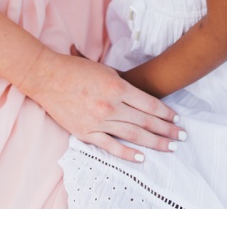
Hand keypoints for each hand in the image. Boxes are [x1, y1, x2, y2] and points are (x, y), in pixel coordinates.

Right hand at [21, 50, 182, 161]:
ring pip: (133, 135)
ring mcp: (98, 120)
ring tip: (169, 147)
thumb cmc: (74, 69)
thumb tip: (142, 98)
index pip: (151, 105)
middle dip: (167, 130)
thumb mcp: (104, 70)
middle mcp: (111, 105)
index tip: (177, 120)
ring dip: (154, 142)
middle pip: (146, 122)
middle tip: (182, 136)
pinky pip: (110, 146)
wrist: (44, 76)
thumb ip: (124, 84)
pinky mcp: (85, 132)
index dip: (167, 114)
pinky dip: (127, 153)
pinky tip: (141, 157)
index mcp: (117, 87)